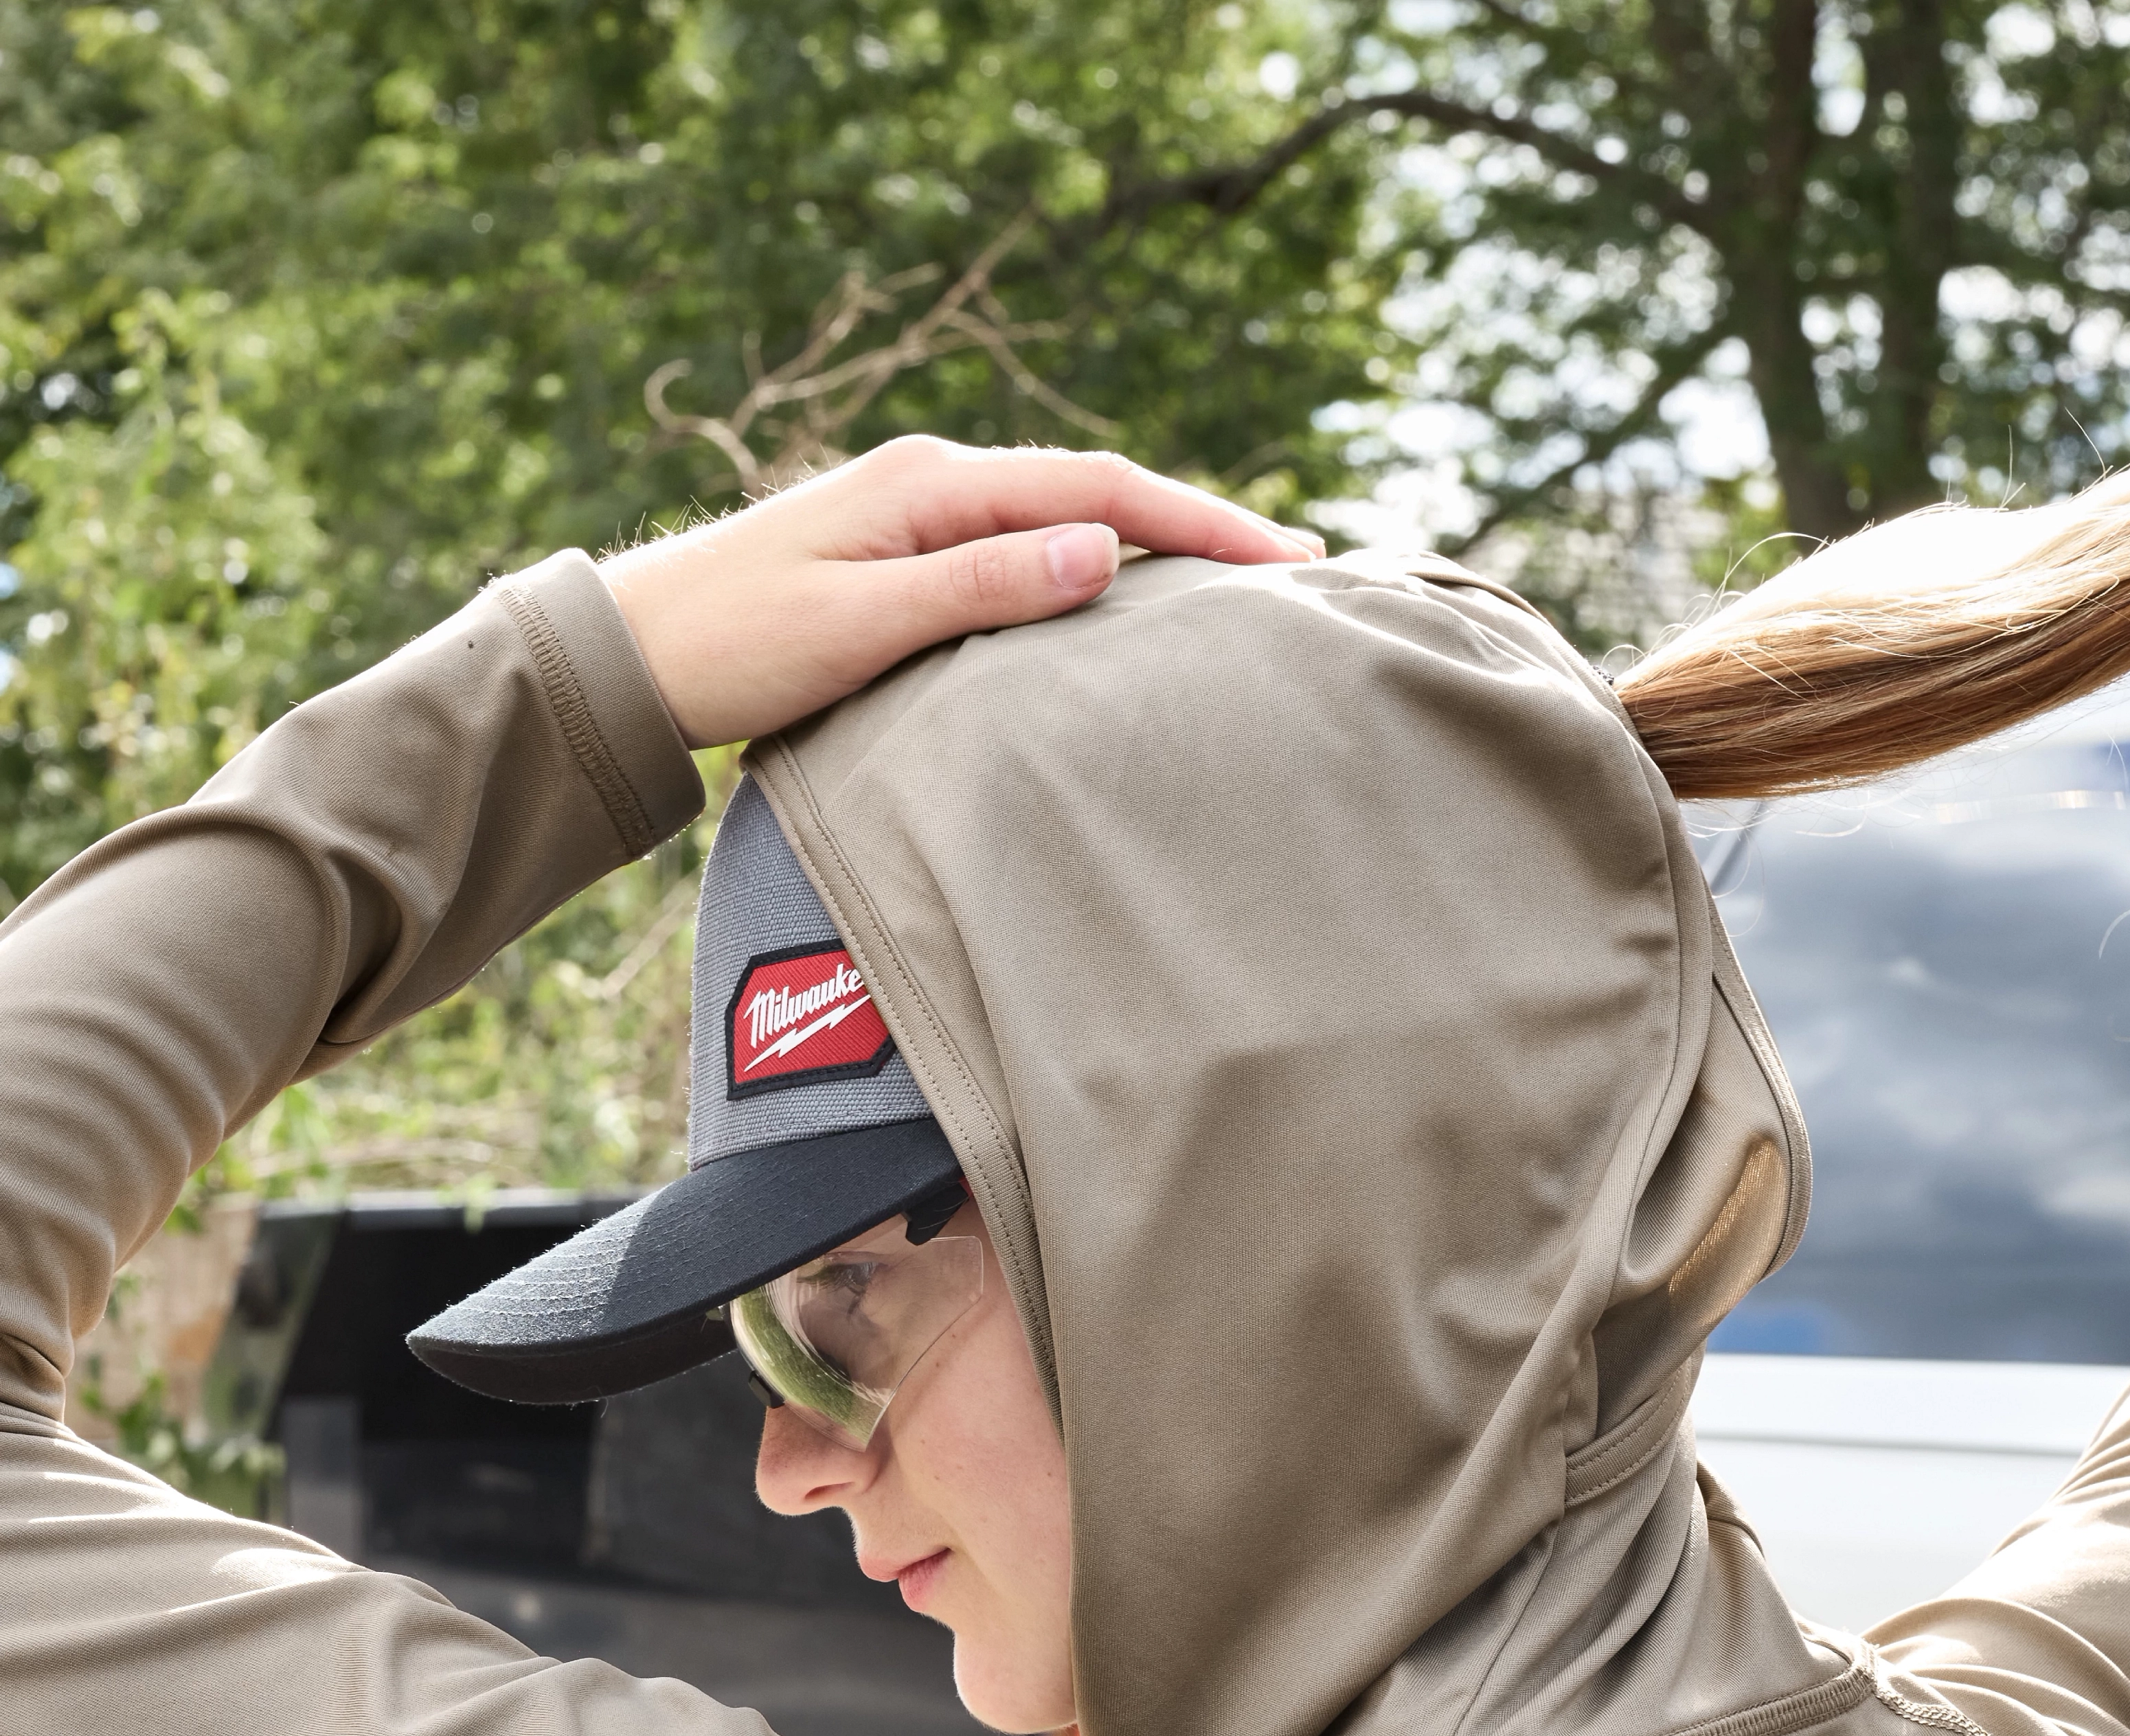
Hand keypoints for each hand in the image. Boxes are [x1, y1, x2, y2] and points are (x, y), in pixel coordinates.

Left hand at [601, 438, 1324, 746]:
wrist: (634, 656)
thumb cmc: (735, 642)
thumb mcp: (862, 619)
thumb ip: (980, 586)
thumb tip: (1097, 551)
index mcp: (936, 485)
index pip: (1101, 491)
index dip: (1202, 522)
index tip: (1286, 559)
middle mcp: (939, 485)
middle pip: (1100, 495)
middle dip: (1200, 527)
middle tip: (1295, 567)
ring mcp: (926, 519)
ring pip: (1070, 523)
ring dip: (1155, 547)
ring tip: (1235, 584)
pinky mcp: (913, 559)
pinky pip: (1032, 553)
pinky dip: (1099, 570)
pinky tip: (1129, 600)